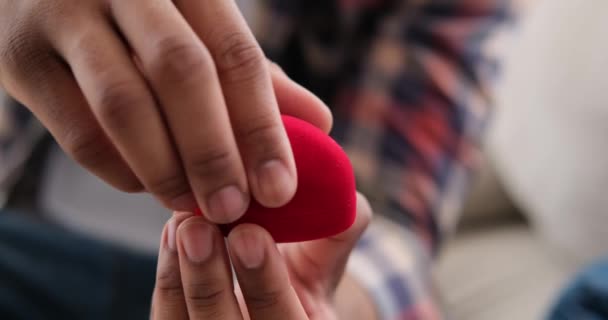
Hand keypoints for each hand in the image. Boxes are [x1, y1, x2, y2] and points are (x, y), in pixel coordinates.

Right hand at [0, 0, 330, 222]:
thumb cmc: (145, 16)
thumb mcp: (201, 27)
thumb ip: (255, 74)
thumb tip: (318, 122)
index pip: (236, 55)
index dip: (263, 127)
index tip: (280, 188)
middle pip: (181, 74)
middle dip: (213, 152)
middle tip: (233, 208)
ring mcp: (63, 18)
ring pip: (124, 105)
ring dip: (165, 169)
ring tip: (192, 206)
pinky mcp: (19, 58)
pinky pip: (77, 132)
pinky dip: (119, 170)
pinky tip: (147, 184)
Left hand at [151, 193, 375, 319]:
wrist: (269, 301)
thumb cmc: (302, 280)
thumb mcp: (326, 265)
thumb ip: (336, 237)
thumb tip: (350, 203)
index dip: (266, 284)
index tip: (250, 233)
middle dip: (210, 282)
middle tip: (199, 228)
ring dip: (179, 276)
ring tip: (181, 225)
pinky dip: (167, 278)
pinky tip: (172, 234)